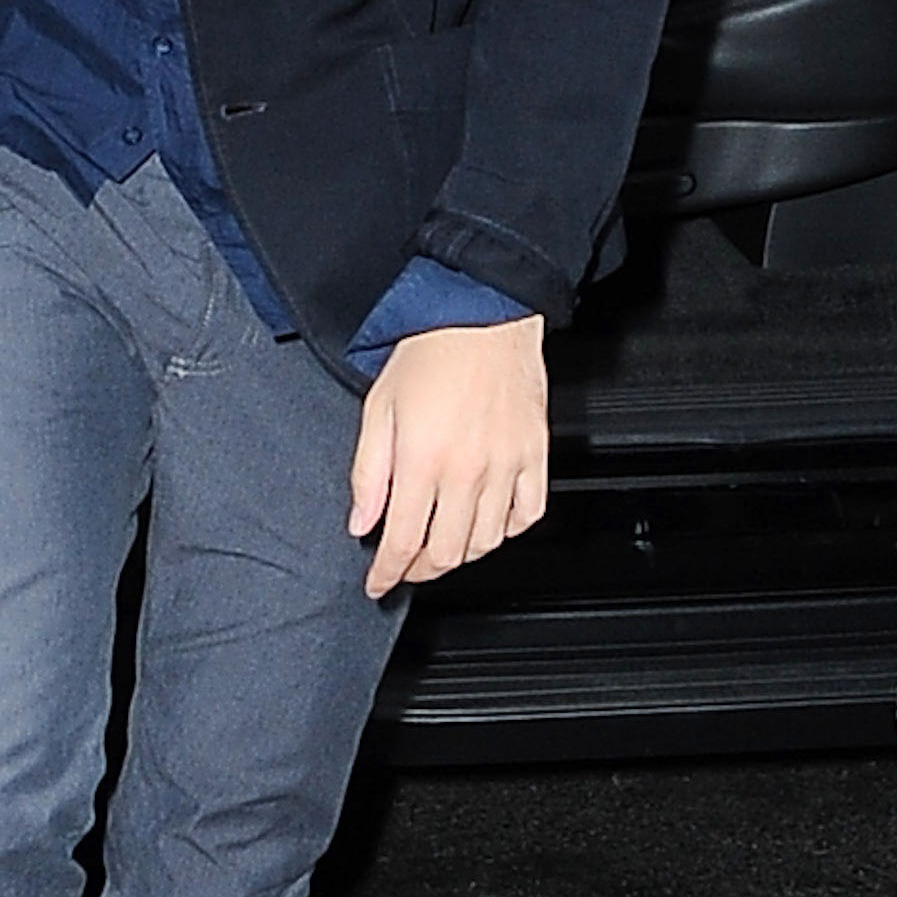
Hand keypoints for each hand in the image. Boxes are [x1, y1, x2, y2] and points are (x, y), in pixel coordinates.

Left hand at [348, 318, 548, 599]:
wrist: (485, 311)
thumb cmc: (431, 348)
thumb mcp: (379, 407)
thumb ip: (367, 473)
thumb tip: (361, 523)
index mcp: (423, 460)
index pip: (402, 542)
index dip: (387, 574)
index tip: (378, 585)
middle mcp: (467, 470)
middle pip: (446, 552)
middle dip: (420, 570)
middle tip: (406, 566)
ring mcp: (507, 466)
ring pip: (487, 542)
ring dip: (461, 555)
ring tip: (442, 546)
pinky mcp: (535, 455)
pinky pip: (527, 515)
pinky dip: (507, 531)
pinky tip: (488, 524)